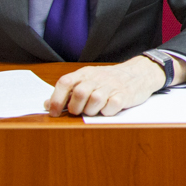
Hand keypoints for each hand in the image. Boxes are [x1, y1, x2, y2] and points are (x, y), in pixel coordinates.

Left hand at [46, 56, 164, 116]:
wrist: (139, 73)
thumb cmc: (109, 80)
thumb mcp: (88, 80)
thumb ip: (68, 91)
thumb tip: (47, 104)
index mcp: (86, 73)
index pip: (66, 82)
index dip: (56, 98)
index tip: (53, 113)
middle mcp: (98, 78)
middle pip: (80, 93)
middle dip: (76, 107)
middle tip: (78, 111)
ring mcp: (112, 86)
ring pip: (95, 100)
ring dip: (91, 110)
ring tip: (94, 110)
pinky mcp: (125, 95)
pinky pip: (112, 106)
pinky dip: (107, 111)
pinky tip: (107, 109)